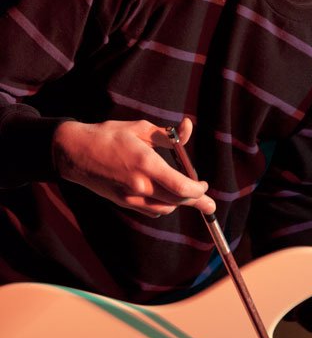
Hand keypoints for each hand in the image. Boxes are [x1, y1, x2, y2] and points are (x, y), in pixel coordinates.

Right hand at [52, 117, 215, 216]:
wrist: (75, 152)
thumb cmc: (109, 135)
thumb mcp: (140, 128)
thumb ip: (168, 134)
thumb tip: (188, 127)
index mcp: (146, 163)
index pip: (181, 187)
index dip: (198, 191)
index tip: (204, 186)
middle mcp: (139, 184)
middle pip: (177, 201)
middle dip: (196, 202)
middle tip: (209, 206)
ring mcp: (130, 196)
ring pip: (165, 208)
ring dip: (178, 202)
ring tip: (186, 194)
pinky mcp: (123, 202)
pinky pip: (151, 210)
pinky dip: (163, 205)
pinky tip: (166, 195)